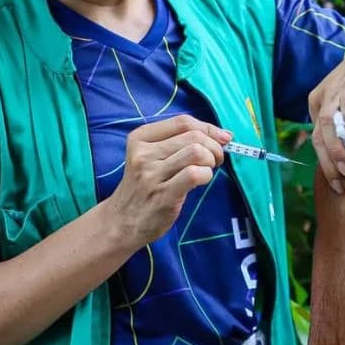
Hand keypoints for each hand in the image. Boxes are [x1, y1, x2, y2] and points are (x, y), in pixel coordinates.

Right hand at [110, 115, 231, 243]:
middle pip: (193, 136)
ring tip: (208, 169)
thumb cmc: (143, 187)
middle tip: (215, 159)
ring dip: (211, 160)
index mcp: (140, 138)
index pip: (183, 122)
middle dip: (214, 146)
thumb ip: (179, 142)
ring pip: (196, 152)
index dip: (208, 128)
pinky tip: (202, 181)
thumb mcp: (150, 157)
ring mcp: (151, 174)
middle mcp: (143, 153)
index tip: (222, 138)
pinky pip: (195, 174)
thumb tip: (223, 135)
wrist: (121, 222)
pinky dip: (206, 175)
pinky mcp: (162, 195)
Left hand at [309, 38, 344, 194]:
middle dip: (328, 163)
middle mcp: (324, 98)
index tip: (338, 183)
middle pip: (319, 136)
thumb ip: (344, 124)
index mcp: (319, 103)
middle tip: (340, 184)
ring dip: (336, 150)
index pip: (317, 139)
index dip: (325, 163)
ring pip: (328, 125)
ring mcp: (338, 91)